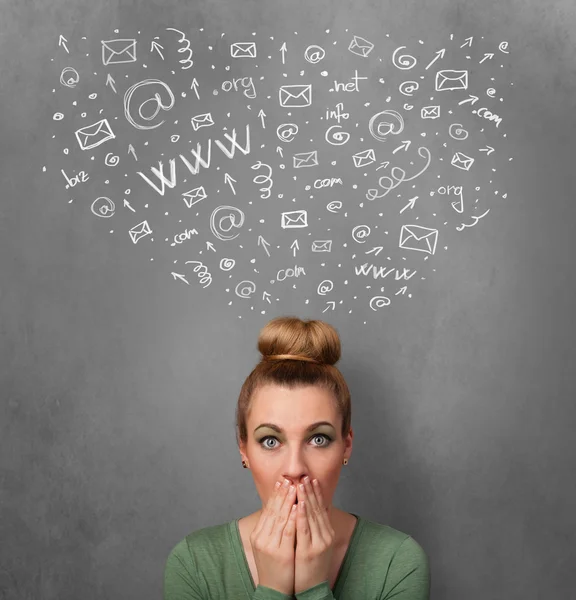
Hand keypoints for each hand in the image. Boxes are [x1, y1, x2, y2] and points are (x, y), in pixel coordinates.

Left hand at [294, 477, 335, 594]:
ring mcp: (318, 543)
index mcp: (327, 533)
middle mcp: (325, 536)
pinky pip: (305, 529)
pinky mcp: (309, 551)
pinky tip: (300, 504)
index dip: (316, 493)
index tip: (311, 479)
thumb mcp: (317, 544)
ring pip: (311, 516)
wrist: (313, 589)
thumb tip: (314, 510)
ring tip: (301, 484)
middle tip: (305, 476)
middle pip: (317, 509)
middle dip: (310, 491)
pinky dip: (302, 515)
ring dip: (306, 498)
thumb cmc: (311, 566)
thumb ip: (316, 527)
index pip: (321, 508)